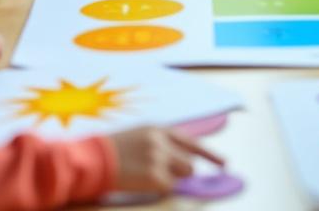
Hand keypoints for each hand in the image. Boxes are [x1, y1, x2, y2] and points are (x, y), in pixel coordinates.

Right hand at [108, 126, 224, 193]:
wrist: (94, 158)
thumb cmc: (113, 149)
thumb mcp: (140, 136)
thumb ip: (162, 144)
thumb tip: (184, 159)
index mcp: (159, 130)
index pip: (192, 143)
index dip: (210, 154)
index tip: (224, 163)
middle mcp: (163, 142)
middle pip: (189, 164)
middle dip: (181, 172)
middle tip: (162, 174)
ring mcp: (159, 159)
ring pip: (181, 176)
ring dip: (169, 179)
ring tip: (147, 175)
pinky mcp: (155, 176)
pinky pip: (167, 188)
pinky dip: (158, 188)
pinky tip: (140, 181)